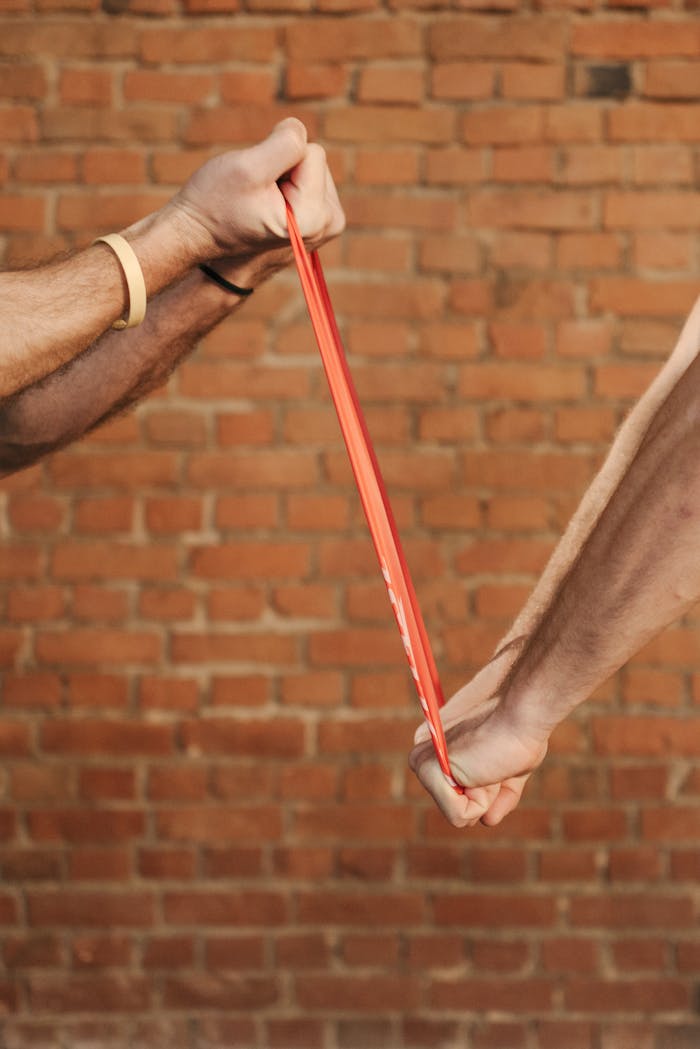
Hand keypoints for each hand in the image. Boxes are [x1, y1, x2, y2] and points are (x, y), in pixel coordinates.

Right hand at [172, 118, 344, 279]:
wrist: (199, 237)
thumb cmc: (217, 205)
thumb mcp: (248, 168)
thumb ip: (285, 144)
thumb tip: (300, 130)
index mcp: (315, 217)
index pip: (312, 152)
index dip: (278, 156)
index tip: (257, 183)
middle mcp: (327, 225)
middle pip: (315, 161)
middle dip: (284, 167)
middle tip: (256, 192)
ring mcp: (324, 226)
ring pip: (310, 168)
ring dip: (282, 175)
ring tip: (258, 198)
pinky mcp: (317, 222)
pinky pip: (305, 181)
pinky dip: (284, 185)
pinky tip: (266, 203)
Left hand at [408, 646, 548, 827]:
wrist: (522, 713)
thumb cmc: (521, 732)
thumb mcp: (511, 769)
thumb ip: (497, 794)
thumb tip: (488, 820)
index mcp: (443, 752)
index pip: (460, 795)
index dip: (490, 788)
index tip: (501, 760)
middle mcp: (428, 756)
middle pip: (458, 806)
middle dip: (486, 794)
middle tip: (496, 761)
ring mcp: (424, 763)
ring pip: (458, 812)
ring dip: (486, 797)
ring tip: (492, 763)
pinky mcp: (427, 771)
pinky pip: (458, 816)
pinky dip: (481, 801)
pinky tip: (485, 771)